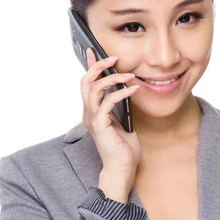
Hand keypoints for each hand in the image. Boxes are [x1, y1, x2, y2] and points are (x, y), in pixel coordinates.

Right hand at [82, 48, 141, 176]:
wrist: (121, 168)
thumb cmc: (123, 149)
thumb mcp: (123, 122)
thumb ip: (120, 108)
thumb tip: (127, 91)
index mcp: (92, 111)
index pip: (87, 84)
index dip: (90, 66)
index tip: (94, 51)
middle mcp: (89, 113)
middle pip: (86, 82)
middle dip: (98, 66)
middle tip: (113, 58)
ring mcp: (92, 119)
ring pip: (94, 89)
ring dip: (112, 78)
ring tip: (129, 75)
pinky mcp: (100, 125)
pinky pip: (107, 102)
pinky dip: (121, 92)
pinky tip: (133, 89)